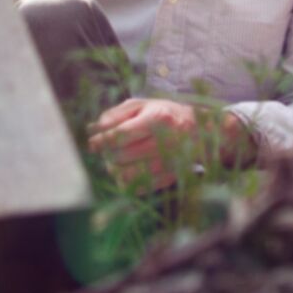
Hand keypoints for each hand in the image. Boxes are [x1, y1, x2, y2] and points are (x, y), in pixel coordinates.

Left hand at [87, 97, 235, 186]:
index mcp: (158, 118)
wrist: (199, 130)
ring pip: (128, 176)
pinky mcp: (169, 178)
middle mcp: (165, 142)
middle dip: (108, 155)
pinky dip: (127, 181)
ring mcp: (169, 163)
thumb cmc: (164, 114)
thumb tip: (93, 129)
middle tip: (106, 150)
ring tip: (116, 160)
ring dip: (116, 169)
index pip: (120, 135)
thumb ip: (116, 114)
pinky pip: (138, 187)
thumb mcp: (142, 105)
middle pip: (122, 156)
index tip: (93, 143)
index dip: (101, 141)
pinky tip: (129, 169)